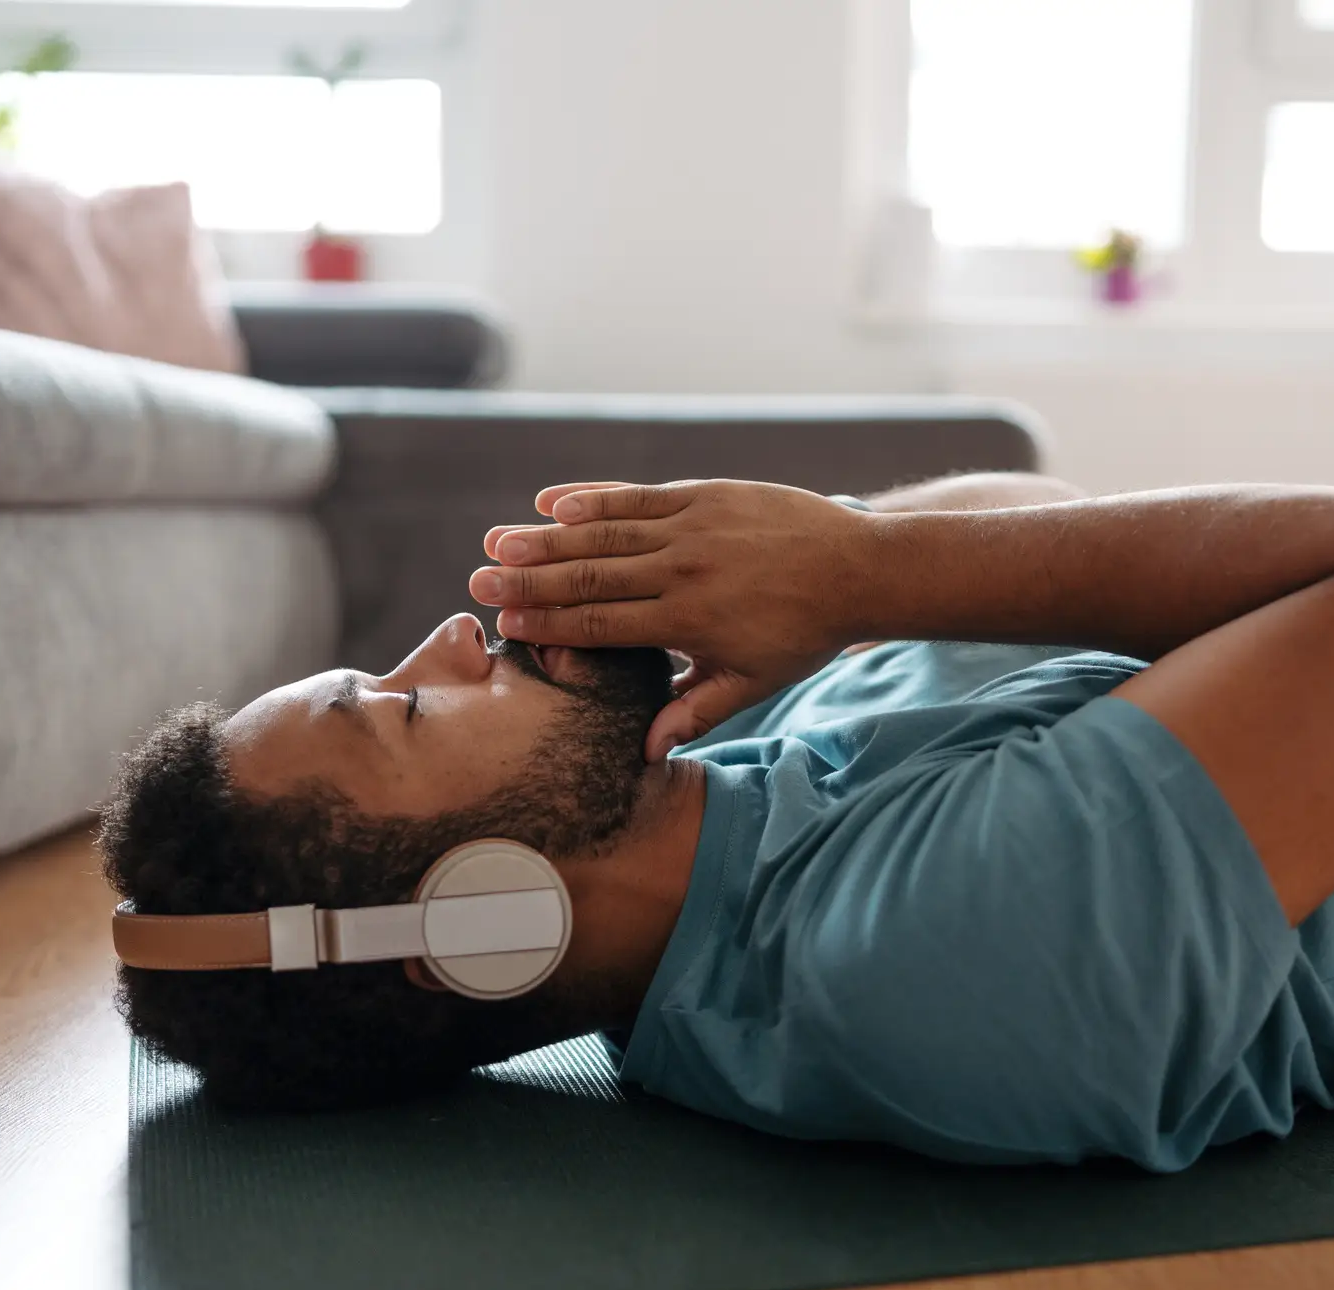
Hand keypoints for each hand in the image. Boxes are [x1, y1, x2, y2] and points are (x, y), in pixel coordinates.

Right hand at [470, 480, 873, 759]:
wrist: (857, 569)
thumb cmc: (802, 634)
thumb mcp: (751, 683)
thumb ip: (693, 711)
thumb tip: (644, 752)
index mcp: (688, 622)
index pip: (601, 623)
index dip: (548, 624)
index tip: (504, 625)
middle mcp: (682, 571)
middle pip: (589, 575)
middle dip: (528, 580)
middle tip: (477, 580)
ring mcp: (693, 527)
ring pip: (605, 531)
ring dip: (546, 536)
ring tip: (497, 540)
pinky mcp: (706, 494)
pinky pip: (638, 495)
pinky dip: (593, 497)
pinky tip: (552, 501)